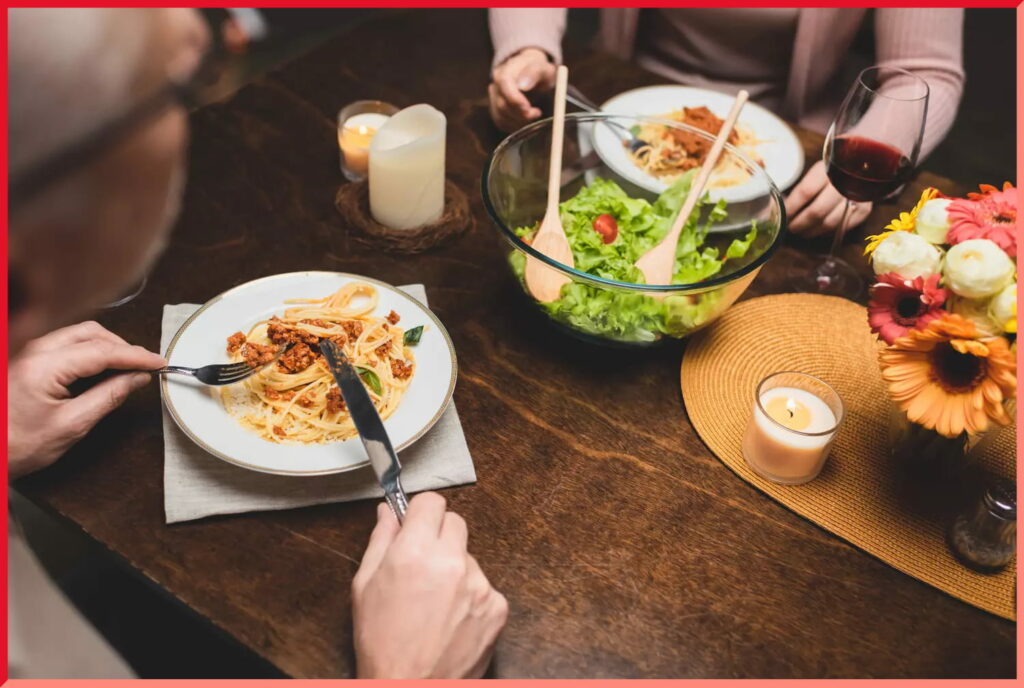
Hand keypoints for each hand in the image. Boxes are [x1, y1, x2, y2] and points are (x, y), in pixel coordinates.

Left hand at [7, 321, 165, 478]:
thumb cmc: (17, 445)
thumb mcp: (72, 425)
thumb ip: (108, 397)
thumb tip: (136, 379)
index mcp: (43, 367)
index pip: (102, 351)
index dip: (136, 356)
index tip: (158, 362)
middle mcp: (33, 351)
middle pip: (91, 333)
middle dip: (122, 346)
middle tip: (145, 365)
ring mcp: (29, 352)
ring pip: (79, 334)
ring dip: (107, 347)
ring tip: (127, 367)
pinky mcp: (28, 357)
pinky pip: (67, 343)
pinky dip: (91, 351)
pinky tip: (103, 367)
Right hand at [352, 493, 508, 678]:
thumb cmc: (382, 645)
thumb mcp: (364, 588)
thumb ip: (380, 541)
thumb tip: (387, 512)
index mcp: (414, 552)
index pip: (432, 502)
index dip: (421, 512)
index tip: (416, 524)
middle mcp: (451, 562)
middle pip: (455, 523)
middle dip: (439, 536)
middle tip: (422, 564)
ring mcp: (479, 585)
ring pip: (469, 557)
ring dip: (455, 569)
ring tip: (434, 604)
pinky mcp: (497, 607)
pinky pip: (484, 586)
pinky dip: (470, 597)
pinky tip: (451, 620)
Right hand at [488, 47, 556, 131]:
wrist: (532, 74)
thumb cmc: (539, 71)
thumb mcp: (543, 68)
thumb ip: (533, 74)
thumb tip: (522, 86)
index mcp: (504, 72)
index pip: (504, 86)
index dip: (515, 100)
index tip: (529, 108)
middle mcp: (495, 86)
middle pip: (502, 105)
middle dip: (520, 114)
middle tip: (537, 113)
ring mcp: (493, 100)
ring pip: (501, 117)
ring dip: (520, 121)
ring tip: (534, 114)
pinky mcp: (496, 111)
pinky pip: (502, 124)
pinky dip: (516, 126)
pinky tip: (527, 121)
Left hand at [785, 160, 871, 236]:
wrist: (866, 168)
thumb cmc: (833, 173)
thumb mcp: (817, 171)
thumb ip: (801, 187)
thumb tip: (781, 205)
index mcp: (828, 169)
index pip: (805, 192)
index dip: (791, 207)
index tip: (783, 214)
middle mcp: (844, 182)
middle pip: (817, 211)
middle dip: (799, 224)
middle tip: (790, 228)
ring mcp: (857, 198)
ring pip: (828, 223)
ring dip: (811, 231)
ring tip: (801, 231)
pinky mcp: (864, 210)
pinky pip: (840, 228)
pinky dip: (825, 232)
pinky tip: (817, 230)